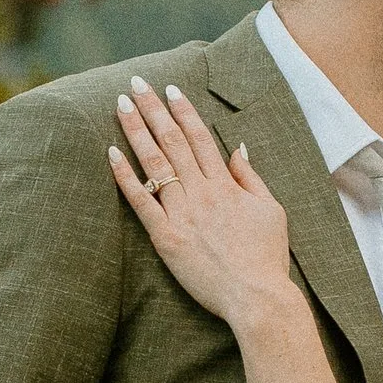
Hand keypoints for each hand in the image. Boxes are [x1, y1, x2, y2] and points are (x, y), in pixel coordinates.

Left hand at [108, 79, 294, 327]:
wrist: (257, 298)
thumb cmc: (267, 258)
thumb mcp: (271, 210)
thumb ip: (251, 177)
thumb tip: (237, 148)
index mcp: (226, 185)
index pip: (200, 137)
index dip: (183, 110)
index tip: (169, 89)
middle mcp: (202, 193)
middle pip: (173, 141)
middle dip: (152, 109)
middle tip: (135, 84)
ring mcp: (182, 215)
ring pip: (155, 164)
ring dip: (136, 131)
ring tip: (120, 105)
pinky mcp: (166, 239)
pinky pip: (141, 202)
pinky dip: (125, 176)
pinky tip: (110, 153)